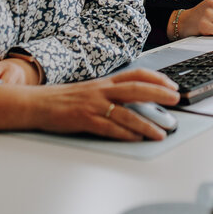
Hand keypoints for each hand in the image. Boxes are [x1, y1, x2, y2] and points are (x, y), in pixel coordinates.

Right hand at [0, 69, 179, 140]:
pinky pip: (109, 127)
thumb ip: (110, 93)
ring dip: (146, 123)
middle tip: (176, 100)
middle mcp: (101, 90)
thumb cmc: (63, 99)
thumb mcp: (90, 90)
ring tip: (161, 132)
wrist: (36, 104)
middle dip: (159, 94)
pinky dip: (125, 133)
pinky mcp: (85, 120)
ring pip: (126, 112)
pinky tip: (136, 138)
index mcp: (104, 82)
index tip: (171, 85)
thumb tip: (133, 101)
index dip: (156, 78)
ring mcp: (93, 105)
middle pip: (136, 89)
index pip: (136, 74)